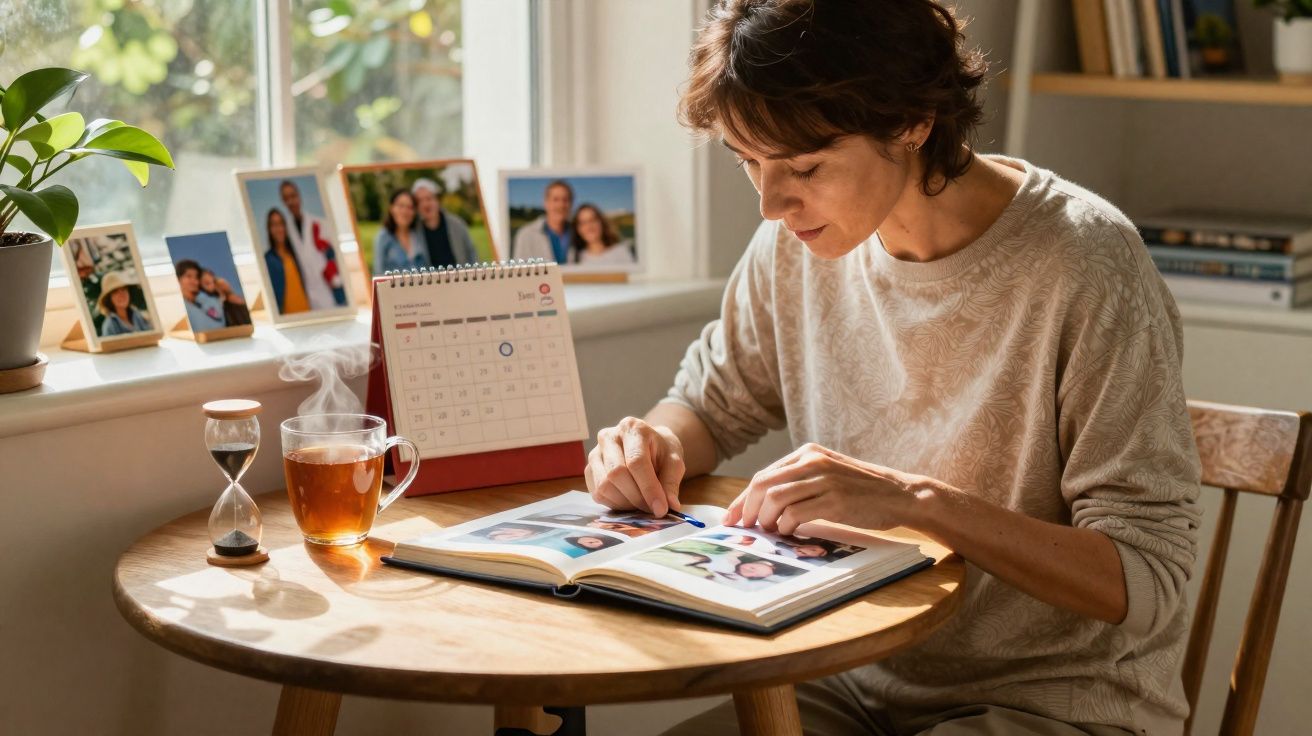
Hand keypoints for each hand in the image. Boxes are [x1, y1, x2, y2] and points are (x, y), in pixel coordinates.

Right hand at [585, 417, 684, 515]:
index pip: (636, 461)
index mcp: (633, 428)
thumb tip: (670, 505)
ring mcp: (595, 453)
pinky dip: (614, 504)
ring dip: (625, 503)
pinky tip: (629, 501)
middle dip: (636, 497)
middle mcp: (609, 437)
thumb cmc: (661, 451)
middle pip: (616, 473)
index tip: (661, 509)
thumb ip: (671, 482)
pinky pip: (597, 493)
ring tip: (642, 504)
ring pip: (604, 485)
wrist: (648, 444)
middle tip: (652, 509)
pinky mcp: (589, 469)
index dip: (649, 488)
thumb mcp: (674, 461)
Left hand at [723, 443, 930, 534]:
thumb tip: (763, 505)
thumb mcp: (828, 474)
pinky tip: (790, 533)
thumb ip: (800, 481)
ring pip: (776, 498)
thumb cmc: (862, 490)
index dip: (743, 499)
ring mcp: (825, 480)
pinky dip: (787, 526)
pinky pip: (797, 514)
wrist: (900, 494)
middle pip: (763, 484)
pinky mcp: (836, 500)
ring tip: (770, 532)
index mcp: (808, 453)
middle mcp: (813, 461)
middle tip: (744, 528)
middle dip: (747, 510)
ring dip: (766, 519)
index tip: (731, 518)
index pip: (763, 475)